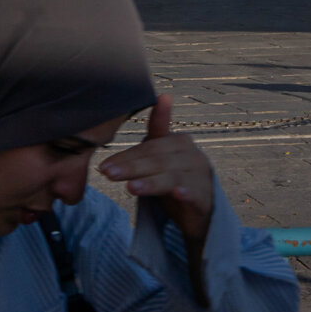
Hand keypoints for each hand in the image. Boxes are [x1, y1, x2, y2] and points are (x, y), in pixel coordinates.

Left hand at [99, 93, 214, 250]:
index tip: (105, 165)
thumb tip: (157, 99)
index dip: (126, 155)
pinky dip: (186, 191)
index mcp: (180, 142)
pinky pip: (194, 192)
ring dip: (151, 182)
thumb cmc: (176, 181)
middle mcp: (192, 155)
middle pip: (158, 159)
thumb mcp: (161, 161)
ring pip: (172, 176)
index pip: (149, 146)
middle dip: (131, 167)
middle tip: (107, 174)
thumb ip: (150, 141)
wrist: (201, 212)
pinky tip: (177, 194)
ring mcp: (200, 175)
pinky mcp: (205, 196)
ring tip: (130, 188)